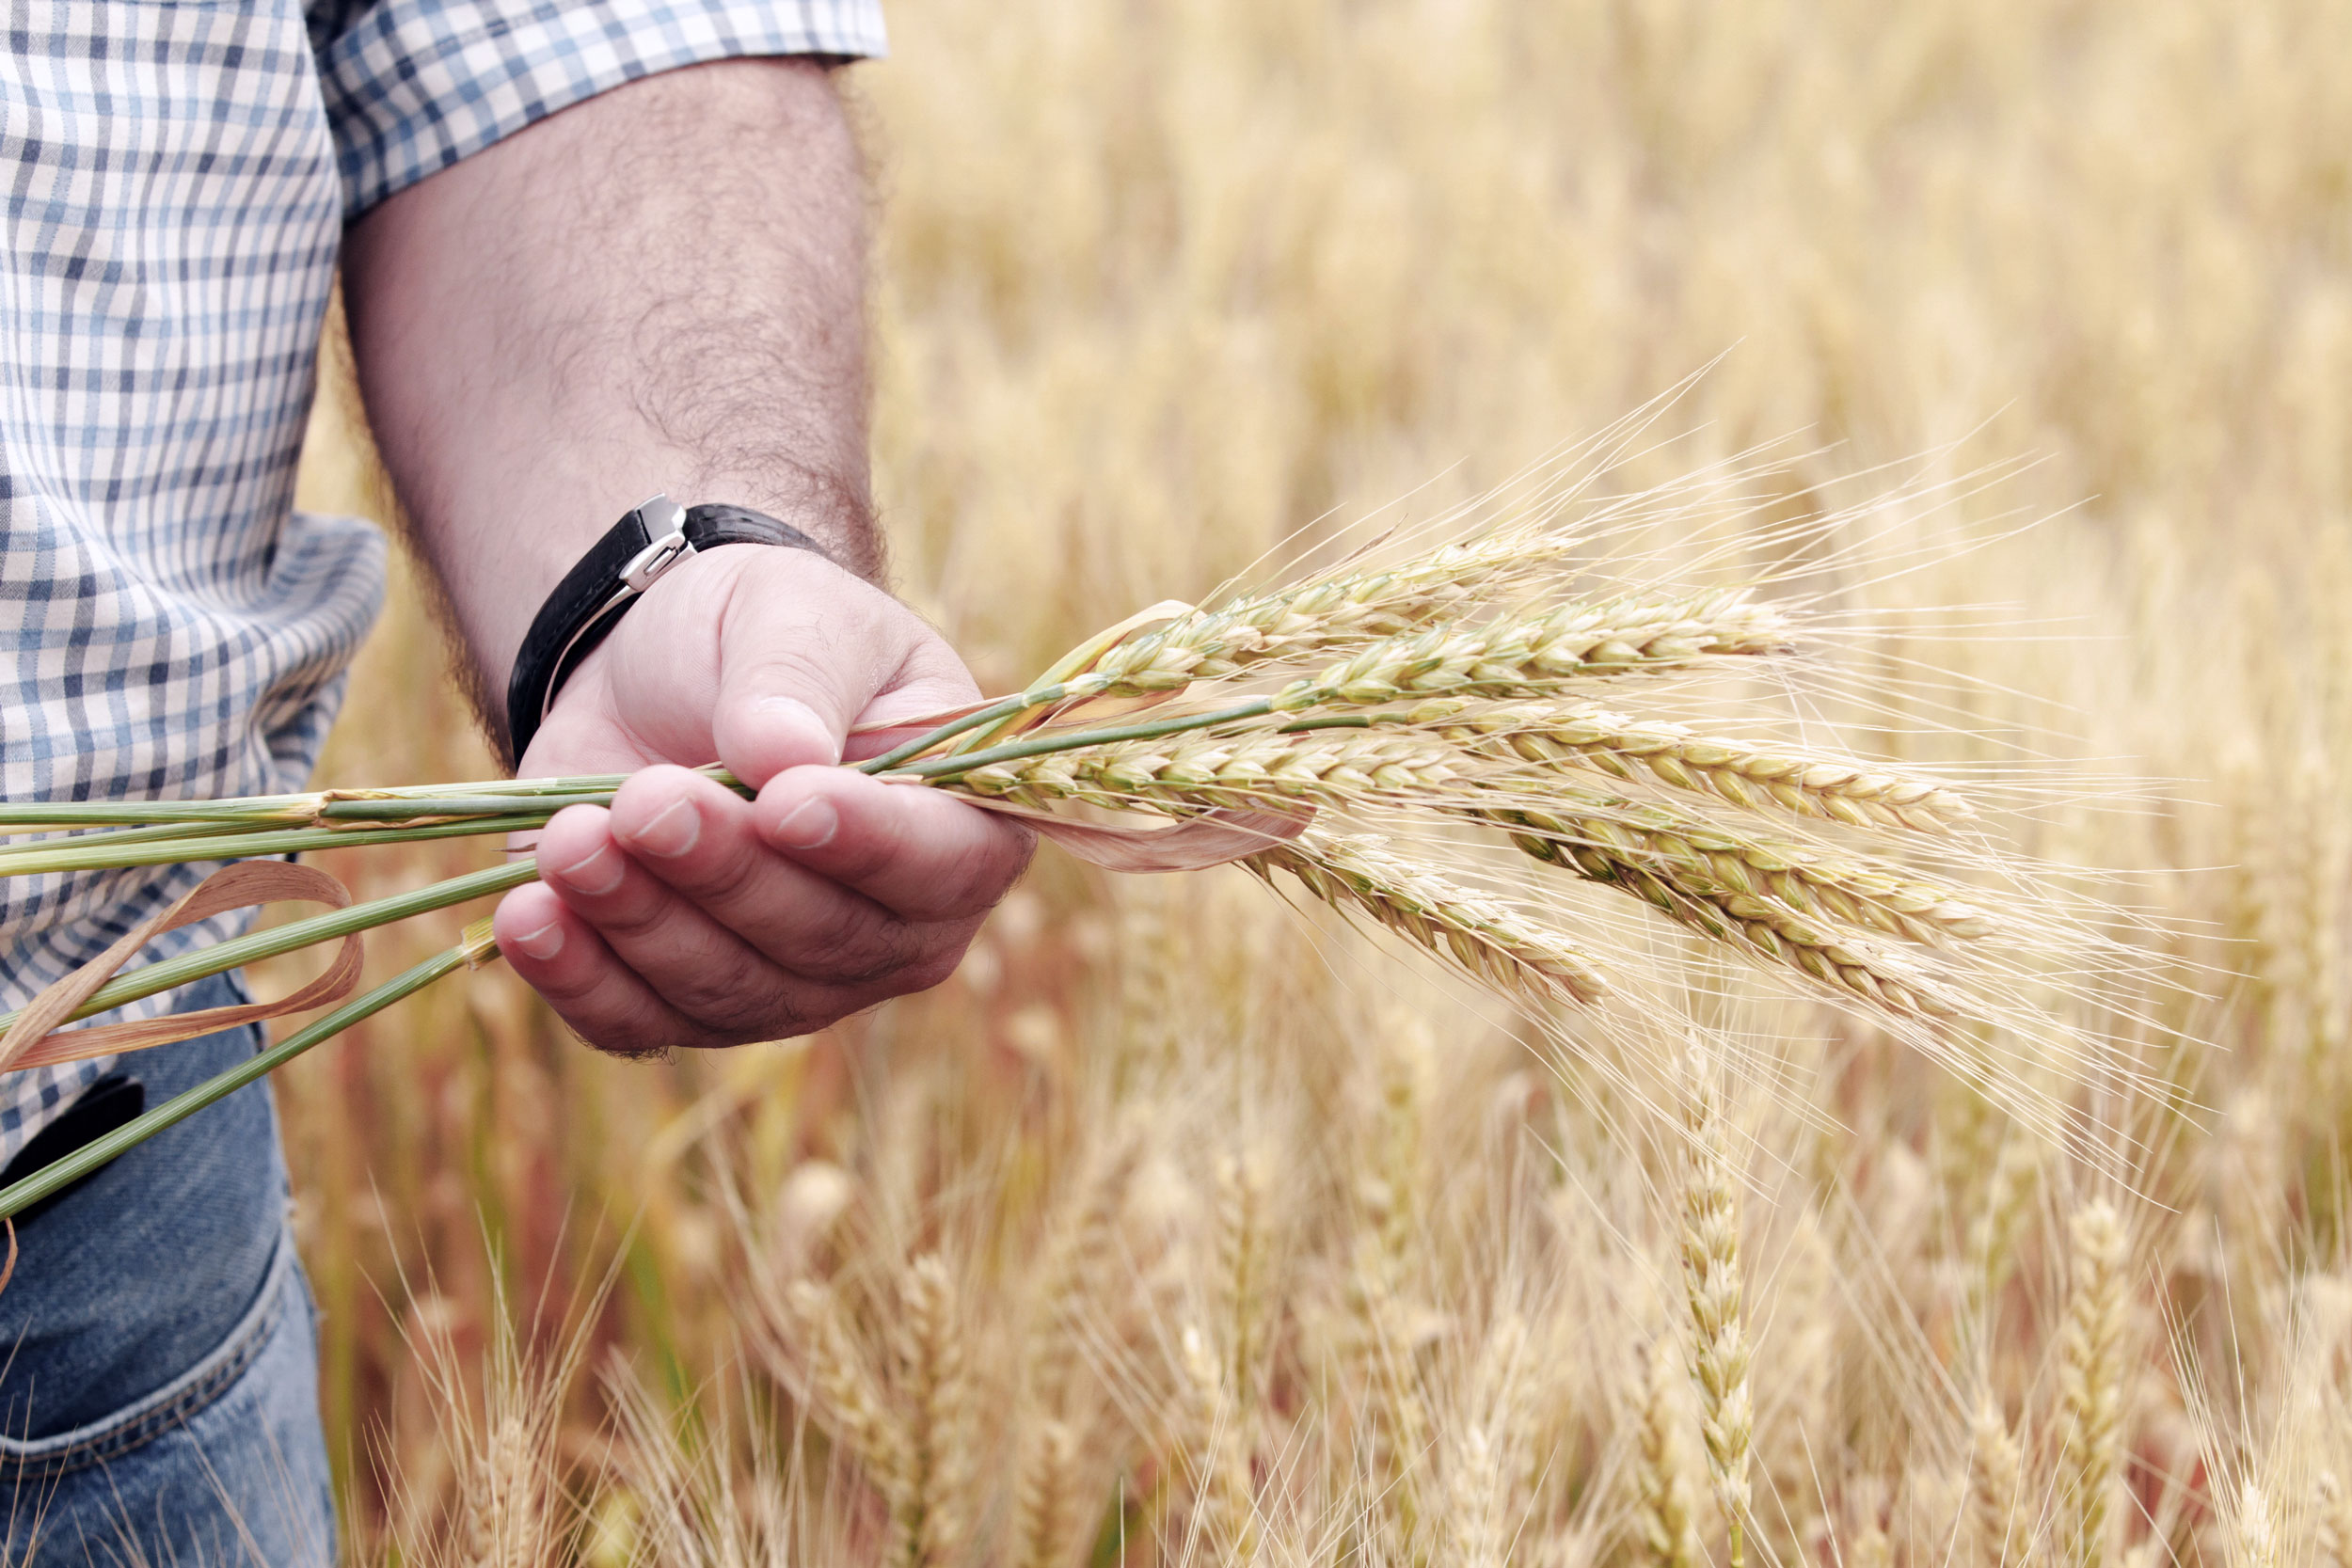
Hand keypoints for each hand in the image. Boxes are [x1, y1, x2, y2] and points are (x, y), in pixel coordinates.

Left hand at [489, 544, 1033, 1051]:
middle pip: (824, 940)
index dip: (870, 846)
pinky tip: (528, 916)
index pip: (944, 865)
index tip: (785, 803)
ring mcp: (792, 983)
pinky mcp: (685, 1003)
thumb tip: (781, 757)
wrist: (657, 671)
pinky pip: (638, 1022)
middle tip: (645, 801)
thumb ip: (796, 679)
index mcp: (959, 828)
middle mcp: (892, 929)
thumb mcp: (790, 614)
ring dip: (641, 920)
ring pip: (727, 989)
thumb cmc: (762, 635)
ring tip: (569, 839)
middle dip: (725, 873)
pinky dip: (578, 976)